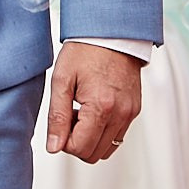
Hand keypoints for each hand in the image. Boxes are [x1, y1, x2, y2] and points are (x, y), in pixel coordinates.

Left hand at [46, 41, 143, 163]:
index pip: (80, 148)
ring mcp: (130, 113)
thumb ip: (57, 117)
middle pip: (94, 154)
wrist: (111, 34)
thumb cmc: (85, 51)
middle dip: (76, 142)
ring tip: (81, 112)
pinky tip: (94, 110)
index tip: (61, 120)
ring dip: (90, 138)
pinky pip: (117, 136)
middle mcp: (120, 114)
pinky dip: (103, 132)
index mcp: (101, 107)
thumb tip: (54, 147)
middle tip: (70, 115)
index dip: (63, 141)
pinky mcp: (134, 111)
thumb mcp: (61, 80)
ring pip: (107, 149)